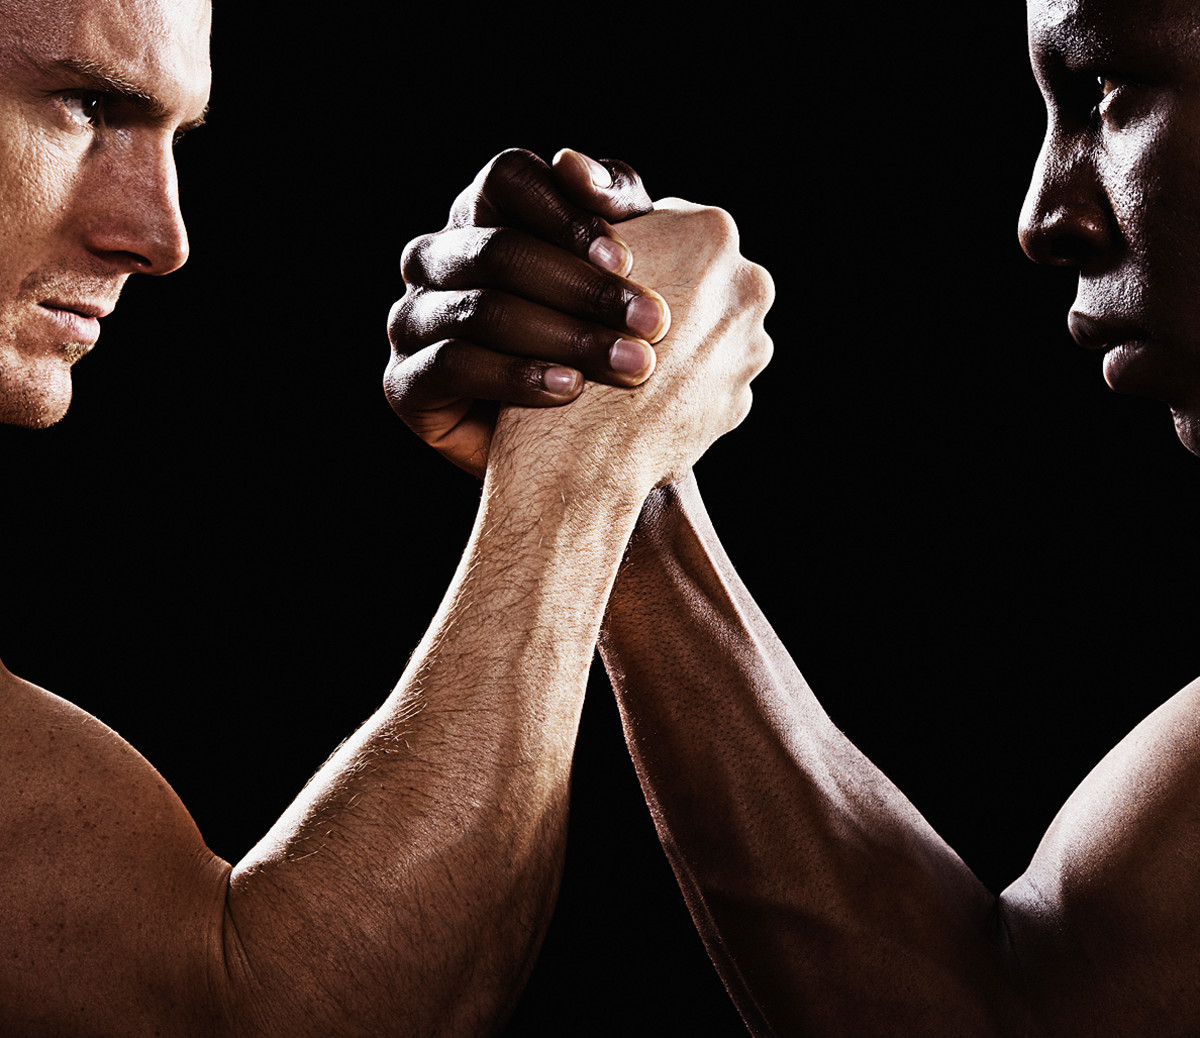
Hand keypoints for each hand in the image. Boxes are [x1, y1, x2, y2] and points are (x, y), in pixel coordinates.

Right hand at [384, 148, 670, 476]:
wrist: (576, 443)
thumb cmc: (598, 334)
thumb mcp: (616, 269)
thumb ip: (611, 209)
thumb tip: (574, 163)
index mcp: (481, 215)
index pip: (509, 179)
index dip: (567, 214)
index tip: (627, 261)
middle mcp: (435, 259)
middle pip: (499, 250)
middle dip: (584, 289)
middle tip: (652, 322)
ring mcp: (412, 319)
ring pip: (482, 309)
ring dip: (565, 336)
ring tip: (629, 364)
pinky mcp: (404, 382)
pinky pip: (454, 365)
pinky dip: (517, 375)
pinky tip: (569, 387)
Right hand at [490, 199, 774, 499]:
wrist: (579, 454)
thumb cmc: (562, 343)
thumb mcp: (575, 259)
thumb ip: (600, 221)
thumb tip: (576, 169)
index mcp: (711, 233)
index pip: (670, 227)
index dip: (626, 254)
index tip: (600, 281)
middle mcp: (748, 286)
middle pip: (697, 282)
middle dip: (660, 300)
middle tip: (612, 326)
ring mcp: (750, 350)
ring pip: (703, 336)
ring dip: (671, 349)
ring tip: (620, 368)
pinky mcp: (737, 404)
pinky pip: (706, 385)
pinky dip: (678, 392)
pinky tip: (637, 402)